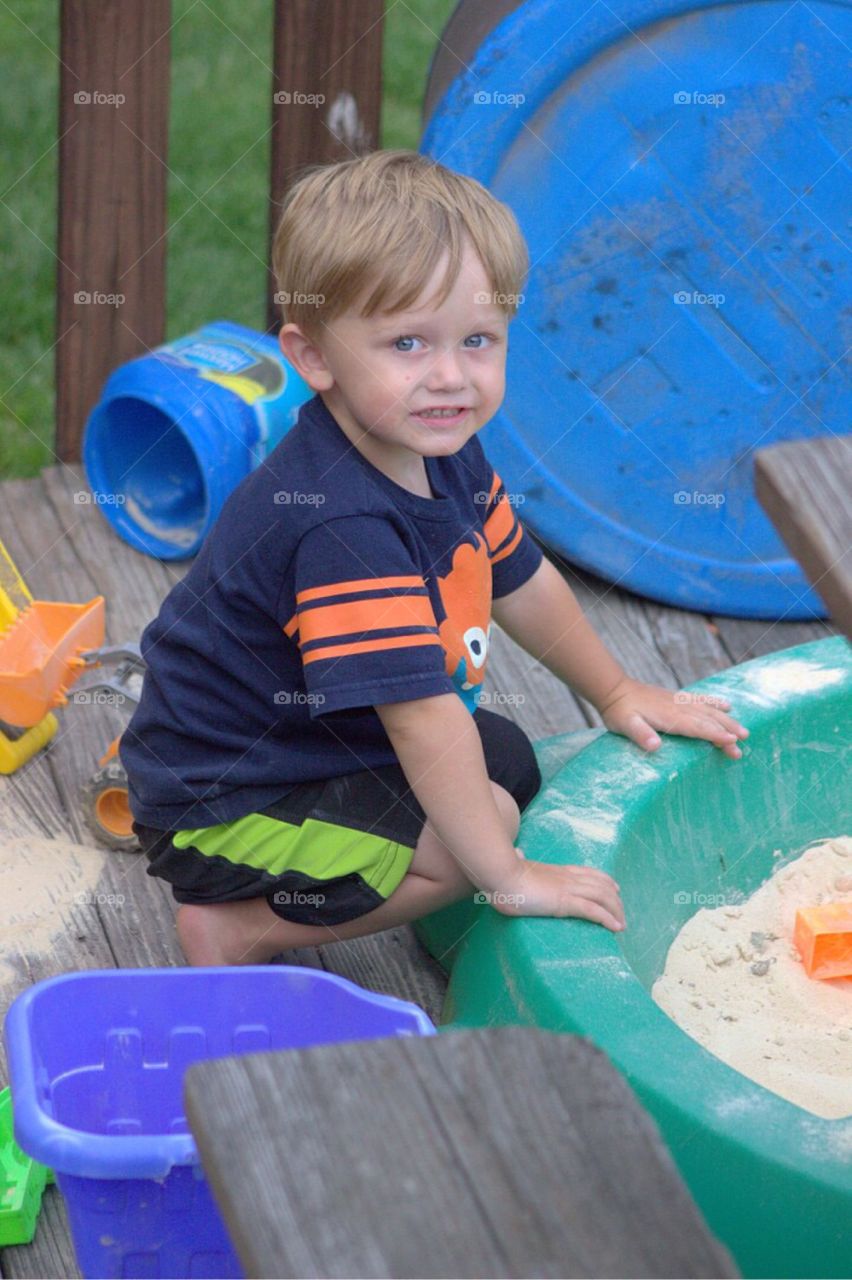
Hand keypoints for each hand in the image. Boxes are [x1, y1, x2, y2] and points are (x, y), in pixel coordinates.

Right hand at [493, 856, 625, 930]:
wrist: (500, 874)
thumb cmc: (503, 873)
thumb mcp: (515, 865)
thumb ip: (519, 861)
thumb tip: (517, 853)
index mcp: (557, 870)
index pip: (588, 872)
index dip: (605, 880)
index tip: (615, 889)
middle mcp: (567, 877)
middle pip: (601, 885)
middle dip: (615, 900)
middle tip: (622, 914)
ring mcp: (567, 888)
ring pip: (602, 897)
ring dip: (616, 911)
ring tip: (622, 925)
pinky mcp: (564, 902)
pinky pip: (593, 910)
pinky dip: (607, 918)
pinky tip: (615, 927)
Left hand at [597, 676, 748, 759]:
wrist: (614, 689)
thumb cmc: (619, 712)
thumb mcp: (626, 725)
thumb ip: (641, 734)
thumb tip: (655, 746)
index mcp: (670, 717)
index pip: (698, 728)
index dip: (715, 736)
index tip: (733, 743)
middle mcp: (679, 707)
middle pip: (708, 721)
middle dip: (727, 732)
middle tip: (744, 743)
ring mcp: (679, 701)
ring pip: (709, 711)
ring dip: (727, 721)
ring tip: (744, 732)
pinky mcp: (676, 698)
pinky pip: (701, 700)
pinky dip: (715, 703)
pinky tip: (726, 705)